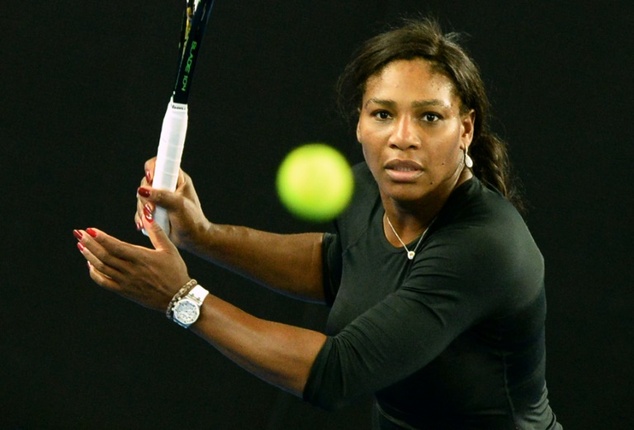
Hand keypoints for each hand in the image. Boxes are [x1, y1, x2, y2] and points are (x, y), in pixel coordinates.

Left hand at [74, 210, 190, 311]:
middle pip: (104, 255)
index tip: (89, 229)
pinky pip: (104, 282)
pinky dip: (94, 273)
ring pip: (101, 267)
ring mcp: (125, 282)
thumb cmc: (175, 271)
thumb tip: (147, 214)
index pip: (116, 246)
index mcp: (141, 258)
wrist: (177, 297)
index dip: (101, 238)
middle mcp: (130, 270)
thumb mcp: (169, 249)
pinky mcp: (124, 291)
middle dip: (89, 243)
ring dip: (89, 256)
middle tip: (78, 233)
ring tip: (81, 245)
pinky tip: (90, 264)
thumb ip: (156, 232)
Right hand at [135, 157, 209, 250]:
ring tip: (152, 219)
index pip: (160, 164)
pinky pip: (140, 210)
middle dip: (145, 196)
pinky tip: (145, 225)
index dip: (152, 168)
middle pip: (146, 182)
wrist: (193, 239)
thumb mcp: (178, 206)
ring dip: (143, 209)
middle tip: (151, 209)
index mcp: (177, 179)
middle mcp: (167, 186)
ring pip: (141, 197)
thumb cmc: (192, 221)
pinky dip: (140, 218)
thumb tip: (143, 190)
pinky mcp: (153, 210)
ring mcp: (159, 198)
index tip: (150, 178)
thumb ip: (162, 196)